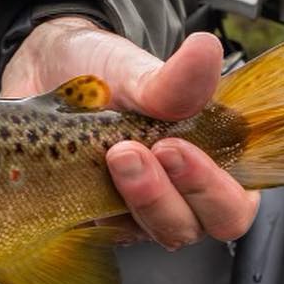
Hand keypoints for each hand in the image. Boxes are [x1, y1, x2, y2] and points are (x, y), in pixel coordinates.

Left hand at [0, 16, 259, 249]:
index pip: (234, 205)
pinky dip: (85, 206)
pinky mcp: (88, 217)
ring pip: (143, 233)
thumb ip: (176, 78)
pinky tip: (72, 174)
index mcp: (211, 166)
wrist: (48, 69)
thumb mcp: (140, 72)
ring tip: (113, 154)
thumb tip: (206, 50)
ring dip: (132, 199)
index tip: (176, 149)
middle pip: (188, 228)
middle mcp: (176, 197)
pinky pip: (92, 230)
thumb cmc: (109, 75)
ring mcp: (132, 212)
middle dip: (164, 196)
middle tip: (132, 152)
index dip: (213, 190)